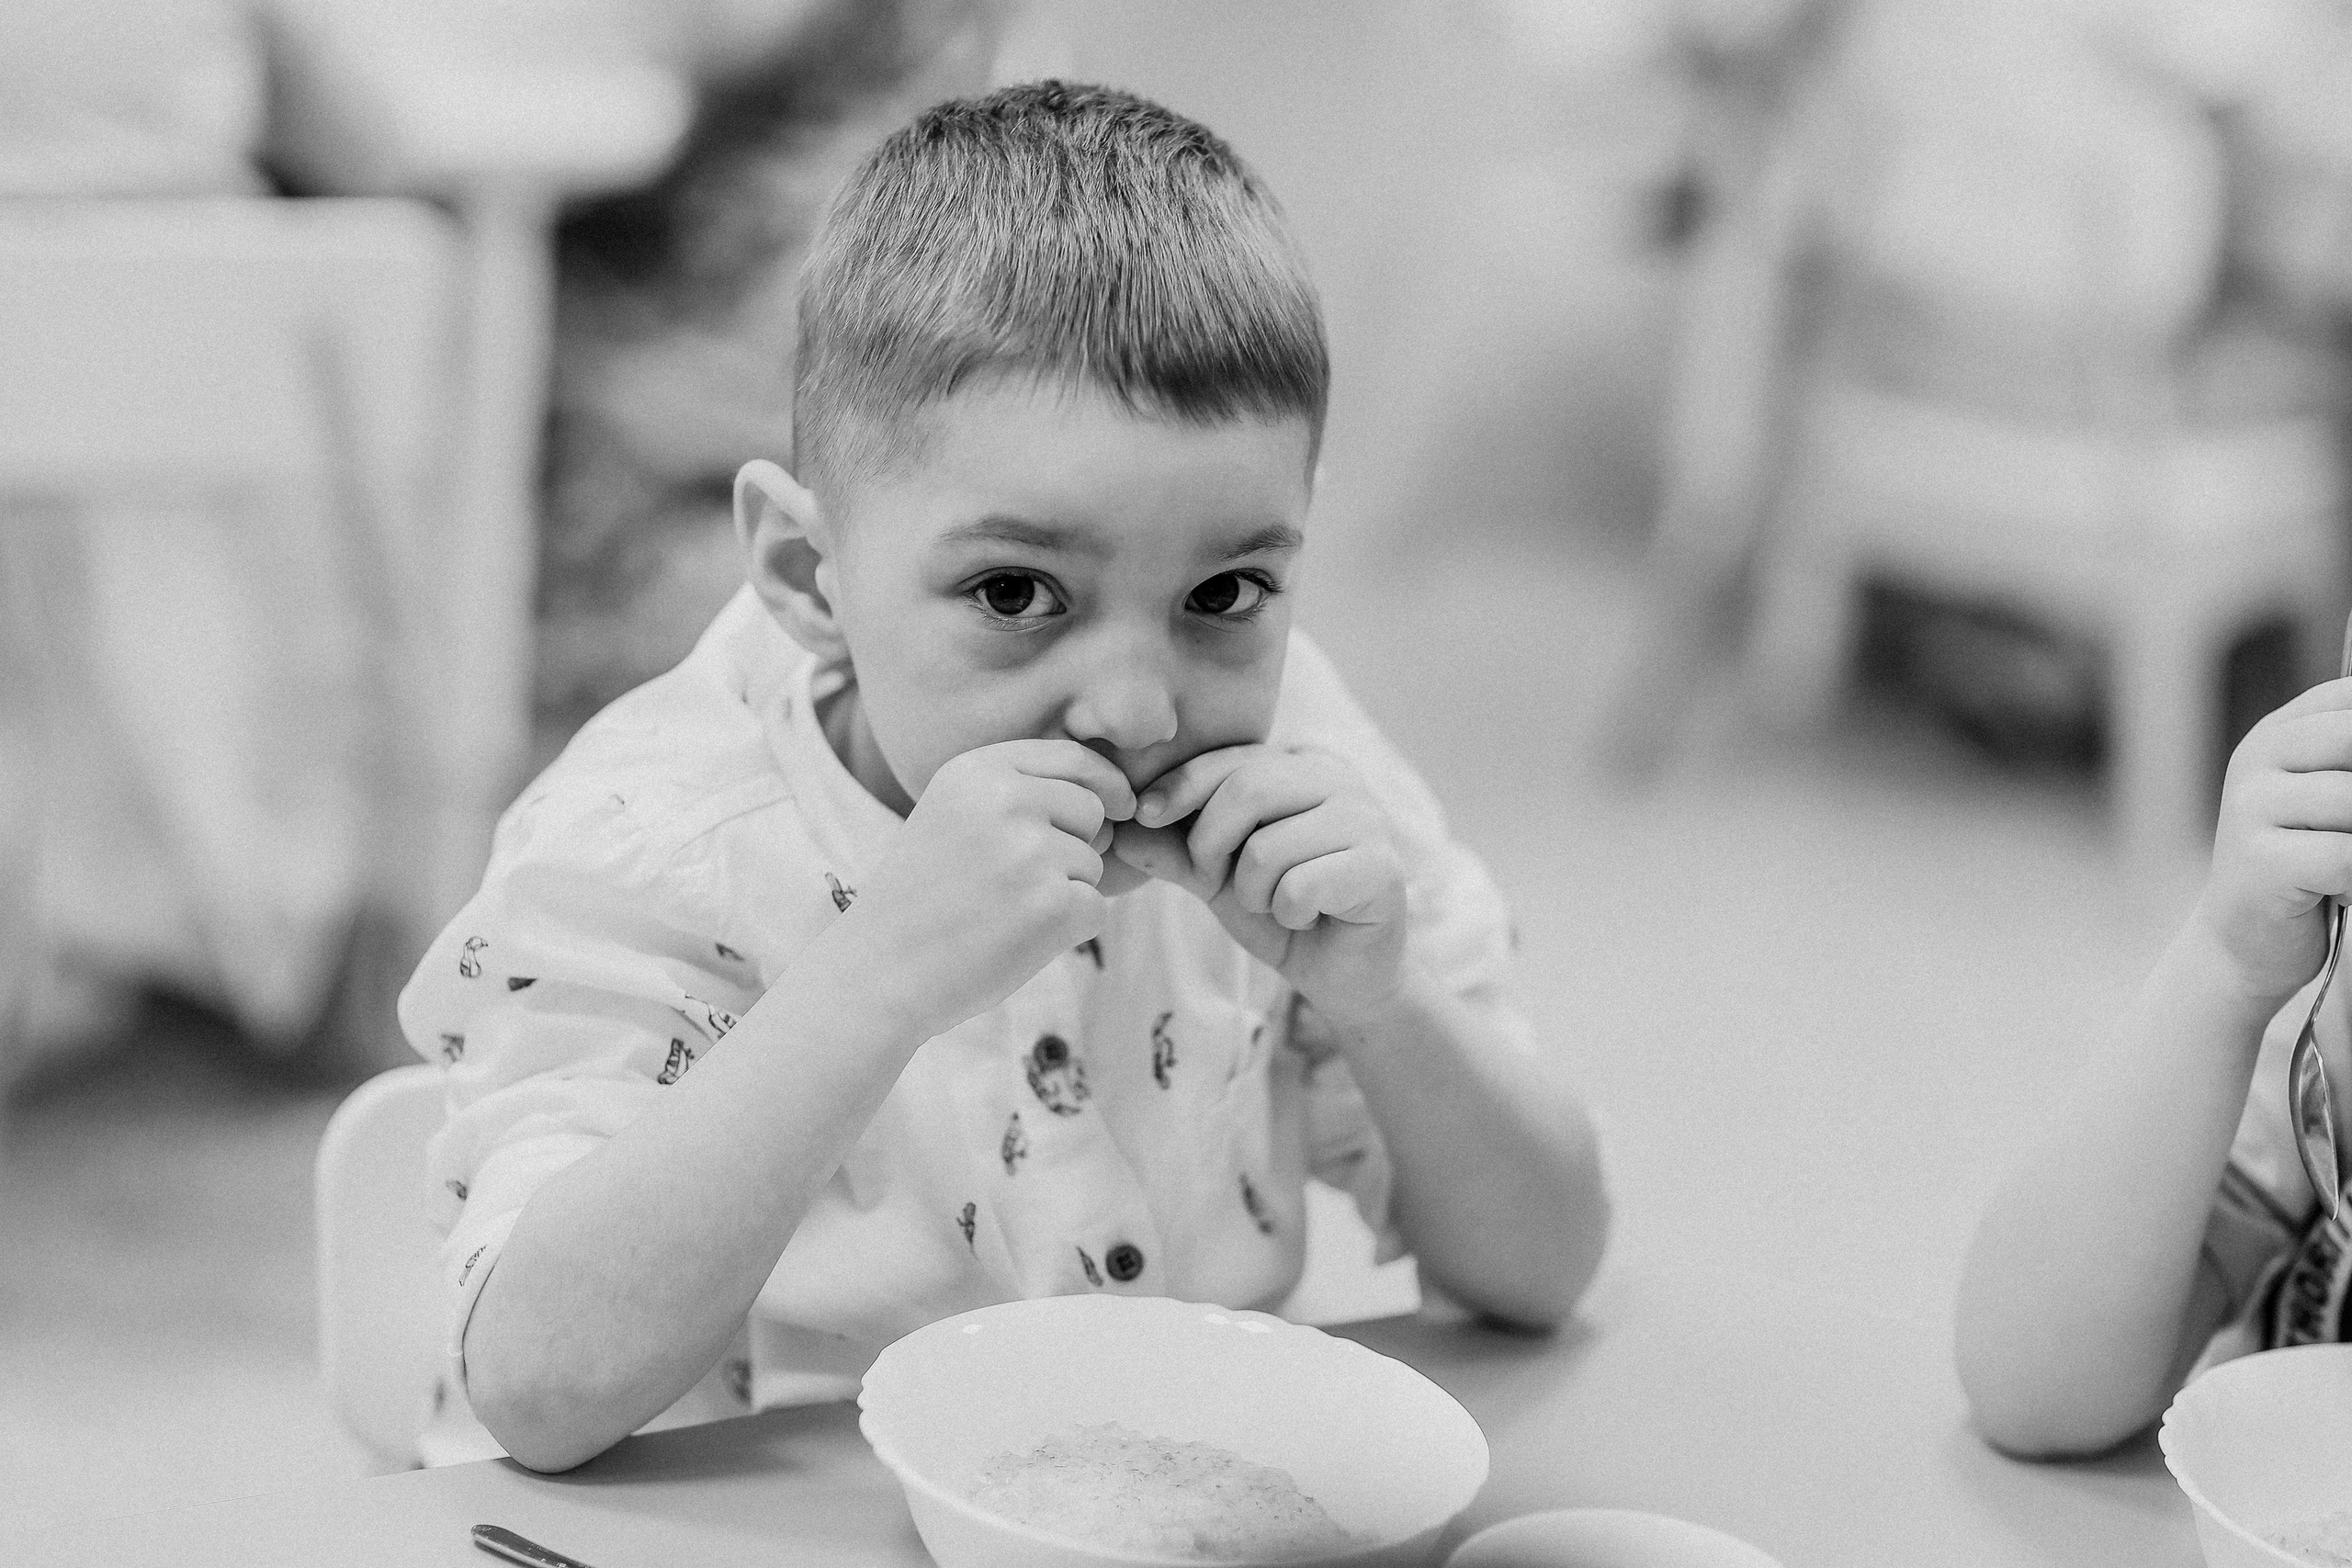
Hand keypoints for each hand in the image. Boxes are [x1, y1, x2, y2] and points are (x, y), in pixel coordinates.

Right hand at [842, 739, 1133, 1038]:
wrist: (878, 971)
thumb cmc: (922, 898)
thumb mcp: (953, 815)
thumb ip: (1018, 792)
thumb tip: (1113, 797)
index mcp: (978, 770)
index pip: (1074, 757)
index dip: (1104, 784)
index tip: (1117, 806)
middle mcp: (1007, 800)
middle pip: (1092, 810)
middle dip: (1076, 845)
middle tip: (1019, 882)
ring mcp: (1031, 853)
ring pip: (1094, 864)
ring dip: (1065, 892)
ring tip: (1004, 913)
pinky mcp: (1051, 906)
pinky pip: (1096, 909)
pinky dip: (1069, 930)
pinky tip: (1019, 939)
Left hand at [1110, 744, 1404, 1020]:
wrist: (1341, 971)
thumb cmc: (1279, 910)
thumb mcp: (1214, 875)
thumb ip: (1172, 849)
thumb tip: (1117, 830)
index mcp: (1299, 765)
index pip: (1228, 759)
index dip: (1179, 788)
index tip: (1144, 816)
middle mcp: (1338, 778)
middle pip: (1246, 791)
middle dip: (1210, 846)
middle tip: (1218, 882)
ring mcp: (1366, 819)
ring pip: (1267, 847)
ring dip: (1252, 893)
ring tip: (1274, 904)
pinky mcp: (1381, 868)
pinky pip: (1299, 887)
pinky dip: (1287, 914)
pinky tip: (1307, 917)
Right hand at [2198, 677, 2351, 1005]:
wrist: (2244, 943)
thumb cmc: (2308, 868)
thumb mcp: (2333, 801)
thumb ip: (2350, 766)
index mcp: (2281, 731)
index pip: (2351, 699)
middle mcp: (2258, 756)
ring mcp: (2249, 805)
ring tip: (2347, 866)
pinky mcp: (2256, 860)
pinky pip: (2344, 857)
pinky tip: (2338, 893)